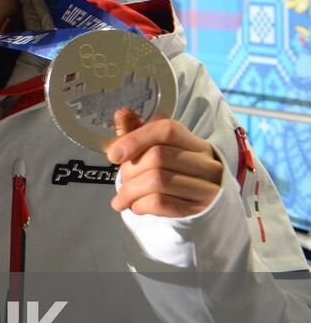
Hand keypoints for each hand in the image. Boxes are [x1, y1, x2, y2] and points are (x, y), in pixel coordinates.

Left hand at [106, 108, 223, 217]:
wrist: (207, 207)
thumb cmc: (177, 175)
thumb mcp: (161, 152)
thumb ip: (139, 133)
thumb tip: (121, 113)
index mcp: (194, 143)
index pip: (166, 130)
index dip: (135, 139)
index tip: (114, 155)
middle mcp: (206, 163)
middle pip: (157, 157)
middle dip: (129, 171)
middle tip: (122, 180)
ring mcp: (207, 187)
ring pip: (157, 181)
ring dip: (130, 191)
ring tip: (123, 198)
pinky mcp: (199, 209)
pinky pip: (161, 203)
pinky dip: (139, 205)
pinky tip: (135, 206)